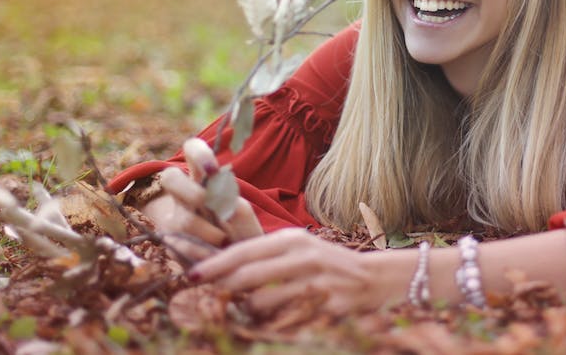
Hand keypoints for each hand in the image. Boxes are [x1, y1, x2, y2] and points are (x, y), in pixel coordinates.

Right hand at [141, 166, 262, 262]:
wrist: (235, 266)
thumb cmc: (241, 233)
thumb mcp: (245, 217)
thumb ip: (237, 208)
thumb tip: (222, 207)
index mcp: (205, 179)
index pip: (193, 150)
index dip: (198, 154)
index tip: (213, 170)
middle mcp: (185, 194)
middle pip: (170, 177)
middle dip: (191, 192)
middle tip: (211, 206)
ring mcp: (174, 218)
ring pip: (182, 219)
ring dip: (208, 232)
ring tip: (224, 240)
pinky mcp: (170, 242)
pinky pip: (180, 245)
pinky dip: (201, 252)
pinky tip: (213, 255)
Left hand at [187, 228, 389, 315]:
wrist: (375, 278)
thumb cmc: (325, 264)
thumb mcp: (297, 250)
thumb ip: (263, 258)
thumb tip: (219, 272)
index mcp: (292, 240)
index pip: (244, 251)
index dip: (215, 265)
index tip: (190, 276)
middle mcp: (303, 257)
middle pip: (247, 278)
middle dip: (223, 291)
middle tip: (208, 300)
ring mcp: (316, 283)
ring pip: (262, 305)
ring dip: (249, 313)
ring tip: (254, 312)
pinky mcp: (327, 307)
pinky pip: (284, 322)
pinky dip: (272, 326)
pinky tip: (274, 323)